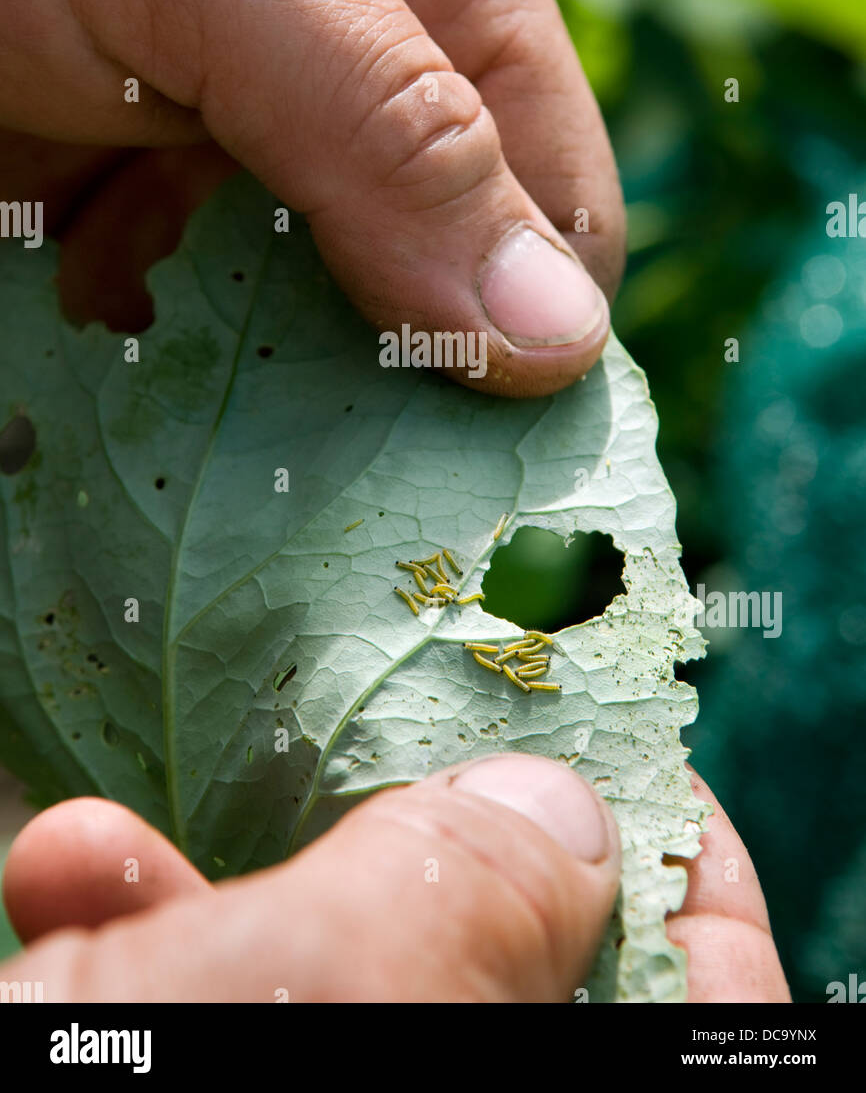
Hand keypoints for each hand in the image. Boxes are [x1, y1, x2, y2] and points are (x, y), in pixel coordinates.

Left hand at [0, 0, 623, 397]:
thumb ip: (388, 119)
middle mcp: (346, 43)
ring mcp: (229, 113)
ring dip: (259, 363)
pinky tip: (84, 295)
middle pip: (436, 264)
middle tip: (326, 446)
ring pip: (311, 301)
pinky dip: (145, 326)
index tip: (465, 442)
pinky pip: (183, 295)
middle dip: (392, 361)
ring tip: (179, 353)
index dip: (531, 324)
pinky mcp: (120, 169)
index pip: (556, 191)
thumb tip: (556, 331)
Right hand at [0, 757, 787, 1000]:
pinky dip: (150, 946)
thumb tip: (562, 812)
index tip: (628, 748)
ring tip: (193, 792)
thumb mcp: (326, 990)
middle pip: (509, 975)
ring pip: (345, 990)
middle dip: (448, 840)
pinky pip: (218, 1015)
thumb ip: (472, 889)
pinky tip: (77, 868)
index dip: (685, 870)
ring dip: (253, 881)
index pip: (705, 1008)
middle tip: (418, 724)